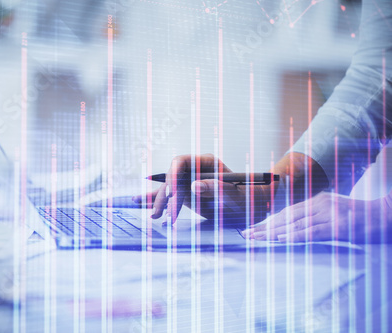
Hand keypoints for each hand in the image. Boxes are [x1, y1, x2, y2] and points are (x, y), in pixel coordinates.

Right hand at [133, 154, 270, 224]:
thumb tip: (194, 186)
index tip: (171, 195)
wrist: (256, 207)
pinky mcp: (188, 194)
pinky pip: (170, 196)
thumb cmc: (250, 198)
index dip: (172, 176)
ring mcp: (191, 181)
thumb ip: (217, 189)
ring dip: (160, 203)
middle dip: (165, 196)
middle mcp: (196, 169)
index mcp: (207, 162)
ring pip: (169, 189)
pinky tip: (141, 203)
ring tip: (154, 217)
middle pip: (172, 178)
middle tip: (162, 214)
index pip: (180, 162)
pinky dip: (157, 201)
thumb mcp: (236, 195)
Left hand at [242, 192, 390, 242]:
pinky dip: (293, 236)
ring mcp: (327, 213)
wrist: (384, 215)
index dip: (269, 221)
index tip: (254, 228)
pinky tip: (280, 240)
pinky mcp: (336, 225)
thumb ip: (314, 217)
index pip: (287, 212)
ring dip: (272, 233)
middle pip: (286, 217)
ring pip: (294, 224)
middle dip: (264, 227)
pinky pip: (310, 232)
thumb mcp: (333, 212)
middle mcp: (319, 204)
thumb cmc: (360, 218)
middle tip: (247, 234)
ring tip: (256, 238)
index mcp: (317, 200)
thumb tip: (291, 228)